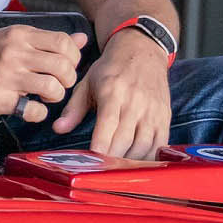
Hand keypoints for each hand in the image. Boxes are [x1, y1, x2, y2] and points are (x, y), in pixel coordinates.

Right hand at [0, 25, 85, 122]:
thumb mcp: (15, 40)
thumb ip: (48, 41)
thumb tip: (82, 38)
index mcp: (20, 35)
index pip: (64, 42)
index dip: (73, 59)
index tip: (65, 68)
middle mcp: (14, 52)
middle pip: (63, 66)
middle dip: (68, 80)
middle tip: (58, 85)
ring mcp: (5, 75)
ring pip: (52, 87)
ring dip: (55, 97)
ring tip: (45, 97)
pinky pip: (34, 110)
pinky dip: (38, 113)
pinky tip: (29, 109)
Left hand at [53, 28, 171, 158]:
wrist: (142, 50)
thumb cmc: (112, 68)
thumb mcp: (87, 83)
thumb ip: (73, 109)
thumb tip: (58, 129)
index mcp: (113, 93)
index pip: (107, 126)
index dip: (101, 148)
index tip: (92, 163)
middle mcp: (135, 102)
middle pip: (125, 141)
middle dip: (112, 160)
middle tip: (100, 172)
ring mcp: (152, 110)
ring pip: (144, 145)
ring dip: (130, 161)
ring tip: (116, 169)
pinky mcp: (164, 116)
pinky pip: (160, 143)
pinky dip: (149, 157)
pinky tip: (136, 163)